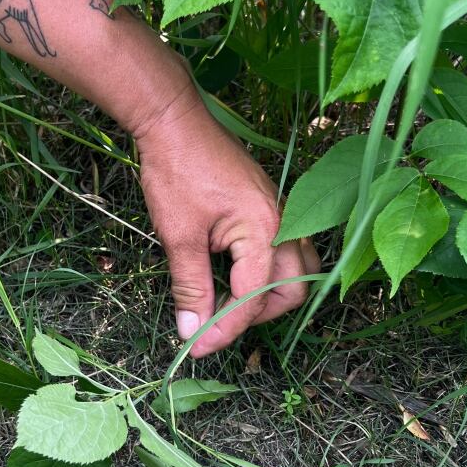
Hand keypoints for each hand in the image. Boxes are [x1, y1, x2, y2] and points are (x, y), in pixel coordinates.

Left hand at [136, 85, 319, 357]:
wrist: (174, 119)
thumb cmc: (176, 170)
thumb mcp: (179, 235)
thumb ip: (191, 287)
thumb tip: (191, 332)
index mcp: (266, 230)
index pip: (253, 298)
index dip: (225, 329)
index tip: (197, 347)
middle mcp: (284, 223)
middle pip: (290, 291)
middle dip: (255, 315)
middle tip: (213, 321)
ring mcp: (281, 213)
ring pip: (292, 272)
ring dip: (264, 295)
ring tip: (224, 301)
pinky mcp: (269, 206)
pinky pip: (281, 250)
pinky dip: (261, 272)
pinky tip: (229, 274)